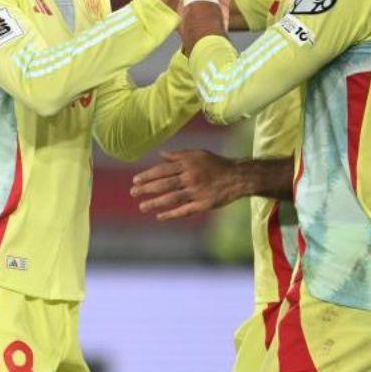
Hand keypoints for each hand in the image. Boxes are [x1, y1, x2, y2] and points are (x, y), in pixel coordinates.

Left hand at [131, 150, 245, 220]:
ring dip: (155, 203)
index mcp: (187, 164)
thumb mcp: (198, 154)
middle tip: (133, 193)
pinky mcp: (203, 205)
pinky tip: (159, 217)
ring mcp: (196, 192)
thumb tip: (160, 155)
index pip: (162, 170)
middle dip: (146, 189)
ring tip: (142, 207)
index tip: (135, 180)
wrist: (237, 177)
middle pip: (164, 184)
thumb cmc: (216, 164)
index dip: (148, 175)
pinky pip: (185, 211)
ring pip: (172, 198)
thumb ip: (178, 155)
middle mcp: (190, 178)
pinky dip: (171, 214)